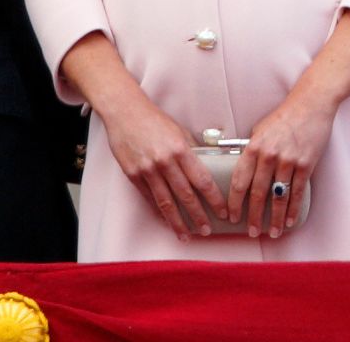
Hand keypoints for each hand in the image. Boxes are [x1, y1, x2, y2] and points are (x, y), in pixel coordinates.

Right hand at [101, 94, 227, 239]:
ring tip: (186, 235)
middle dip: (198, 216)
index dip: (214, 199)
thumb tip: (207, 168)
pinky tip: (167, 222)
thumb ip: (193, 152)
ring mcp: (147, 170)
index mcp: (182, 150)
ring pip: (165, 202)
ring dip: (177, 222)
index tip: (223, 212)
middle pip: (185, 195)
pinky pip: (149, 198)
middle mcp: (165, 162)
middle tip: (207, 230)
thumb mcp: (181, 132)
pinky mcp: (132, 175)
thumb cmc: (157, 121)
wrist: (126, 113)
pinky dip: (159, 212)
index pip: (203, 180)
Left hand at [228, 90, 338, 236]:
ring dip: (274, 218)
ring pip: (278, 197)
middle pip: (257, 194)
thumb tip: (244, 171)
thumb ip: (250, 151)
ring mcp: (288, 161)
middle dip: (253, 217)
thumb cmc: (284, 116)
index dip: (234, 204)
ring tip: (272, 233)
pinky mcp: (306, 164)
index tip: (232, 218)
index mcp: (253, 148)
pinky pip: (297, 192)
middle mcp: (269, 156)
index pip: (239, 182)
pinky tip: (289, 220)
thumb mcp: (258, 130)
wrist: (311, 104)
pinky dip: (293, 208)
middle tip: (251, 232)